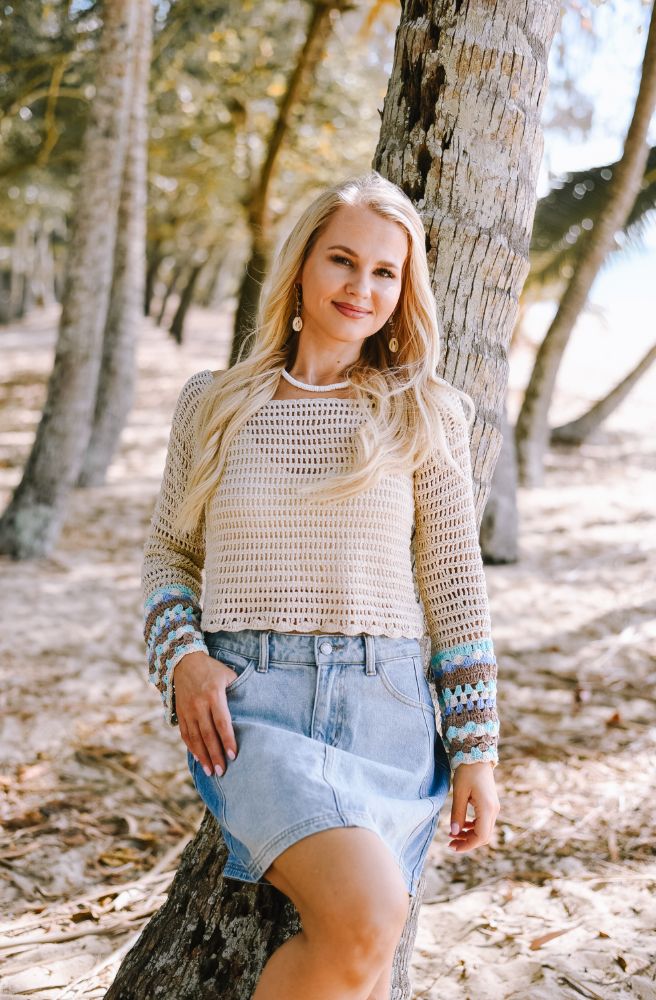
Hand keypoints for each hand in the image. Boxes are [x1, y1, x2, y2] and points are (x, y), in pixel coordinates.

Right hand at [173, 650, 239, 777]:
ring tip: (210, 772)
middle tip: (222, 772)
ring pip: (195, 738)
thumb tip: (254, 705)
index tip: (233, 755)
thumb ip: (238, 690)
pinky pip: (185, 734)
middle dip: (215, 755)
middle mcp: (199, 705)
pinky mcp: (180, 713)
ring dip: (202, 756)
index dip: (227, 740)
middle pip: (208, 734)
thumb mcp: (227, 674)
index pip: (222, 722)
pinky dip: (191, 748)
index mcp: (214, 695)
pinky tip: (198, 759)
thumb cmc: (211, 669)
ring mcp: (188, 710)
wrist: (183, 661)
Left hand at [448, 760, 499, 852]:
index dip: (467, 845)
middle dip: (467, 842)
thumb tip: (454, 833)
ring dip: (469, 835)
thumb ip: (457, 814)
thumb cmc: (467, 772)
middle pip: (483, 836)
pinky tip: (461, 825)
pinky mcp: (490, 804)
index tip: (453, 847)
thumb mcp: (459, 793)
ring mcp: (493, 807)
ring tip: (452, 835)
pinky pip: (483, 822)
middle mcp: (494, 810)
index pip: (481, 836)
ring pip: (484, 830)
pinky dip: (473, 827)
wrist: (477, 756)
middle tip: (450, 843)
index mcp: (487, 808)